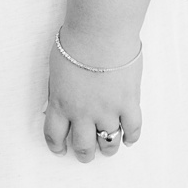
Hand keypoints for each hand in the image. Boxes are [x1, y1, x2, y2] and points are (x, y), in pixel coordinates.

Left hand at [43, 36, 142, 162]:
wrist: (100, 33)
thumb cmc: (76, 43)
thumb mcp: (56, 69)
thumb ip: (58, 89)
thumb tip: (57, 100)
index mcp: (61, 104)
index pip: (55, 135)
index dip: (57, 146)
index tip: (61, 150)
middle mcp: (83, 113)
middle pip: (83, 145)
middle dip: (85, 154)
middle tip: (87, 155)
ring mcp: (107, 110)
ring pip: (108, 141)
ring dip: (108, 148)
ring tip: (109, 149)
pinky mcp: (128, 103)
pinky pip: (133, 128)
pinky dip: (132, 136)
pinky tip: (129, 139)